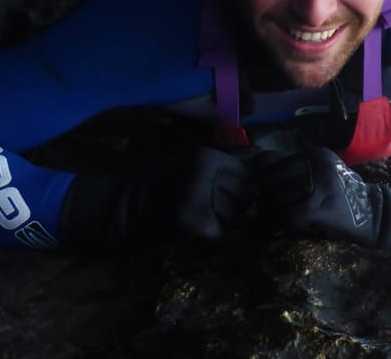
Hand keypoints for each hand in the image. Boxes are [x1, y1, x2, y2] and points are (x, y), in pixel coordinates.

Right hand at [59, 147, 255, 248]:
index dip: (245, 186)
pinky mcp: (193, 223)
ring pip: (234, 214)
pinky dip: (213, 233)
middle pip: (244, 195)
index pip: (247, 173)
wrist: (127, 203)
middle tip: (212, 206)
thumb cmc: (166, 182)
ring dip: (225, 219)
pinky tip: (196, 227)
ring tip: (202, 215)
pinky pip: (220, 231)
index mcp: (208, 157)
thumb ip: (227, 168)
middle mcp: (205, 173)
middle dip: (236, 204)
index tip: (234, 192)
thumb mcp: (196, 164)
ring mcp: (198, 198)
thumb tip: (263, 176)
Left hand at [252, 147, 390, 250]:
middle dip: (264, 198)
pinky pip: (287, 216)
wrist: (373, 214)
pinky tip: (285, 229)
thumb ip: (297, 171)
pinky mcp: (317, 207)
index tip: (263, 193)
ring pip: (276, 199)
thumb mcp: (323, 173)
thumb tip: (260, 175)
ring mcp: (317, 184)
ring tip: (271, 221)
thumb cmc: (343, 195)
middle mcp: (316, 164)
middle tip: (265, 211)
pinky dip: (282, 225)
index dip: (263, 180)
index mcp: (315, 154)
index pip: (274, 163)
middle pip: (271, 181)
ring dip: (269, 213)